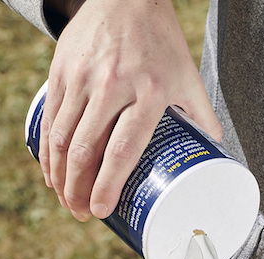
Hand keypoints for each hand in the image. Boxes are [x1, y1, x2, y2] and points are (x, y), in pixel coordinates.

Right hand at [39, 0, 221, 220]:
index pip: (124, 148)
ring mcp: (82, 78)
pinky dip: (47, 150)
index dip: (108, 184)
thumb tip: (216, 147)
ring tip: (67, 200)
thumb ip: (202, 112)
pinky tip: (51, 171)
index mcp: (148, 92)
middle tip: (82, 213)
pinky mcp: (61, 70)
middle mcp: (112, 86)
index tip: (102, 210)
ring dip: (60, 176)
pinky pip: (50, 118)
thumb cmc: (162, 40)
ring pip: (62, 137)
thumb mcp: (188, 75)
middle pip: (87, 149)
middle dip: (79, 189)